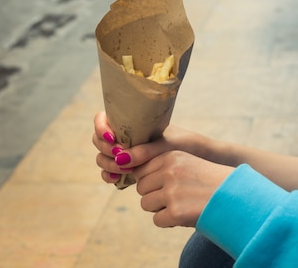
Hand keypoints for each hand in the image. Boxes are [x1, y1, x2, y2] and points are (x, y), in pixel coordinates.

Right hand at [92, 111, 210, 183]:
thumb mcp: (165, 145)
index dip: (101, 128)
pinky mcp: (130, 168)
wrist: (198, 158)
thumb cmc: (183, 145)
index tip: (113, 138)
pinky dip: (110, 175)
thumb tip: (121, 158)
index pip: (102, 119)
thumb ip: (144, 151)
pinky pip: (111, 172)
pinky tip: (117, 179)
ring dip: (106, 164)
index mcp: (131, 121)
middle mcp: (125, 135)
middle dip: (105, 150)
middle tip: (120, 157)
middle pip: (99, 140)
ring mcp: (126, 152)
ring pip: (103, 157)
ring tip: (123, 171)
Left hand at [133, 150, 232, 227]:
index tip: (162, 183)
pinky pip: (157, 220)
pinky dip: (168, 220)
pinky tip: (183, 214)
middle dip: (154, 194)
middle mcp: (169, 170)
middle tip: (174, 196)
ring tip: (179, 204)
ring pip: (146, 204)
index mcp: (171, 155)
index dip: (150, 179)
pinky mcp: (176, 212)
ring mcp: (172, 191)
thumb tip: (129, 171)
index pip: (142, 168)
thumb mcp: (187, 162)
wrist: (235, 195)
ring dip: (159, 207)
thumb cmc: (209, 180)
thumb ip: (162, 164)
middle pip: (141, 187)